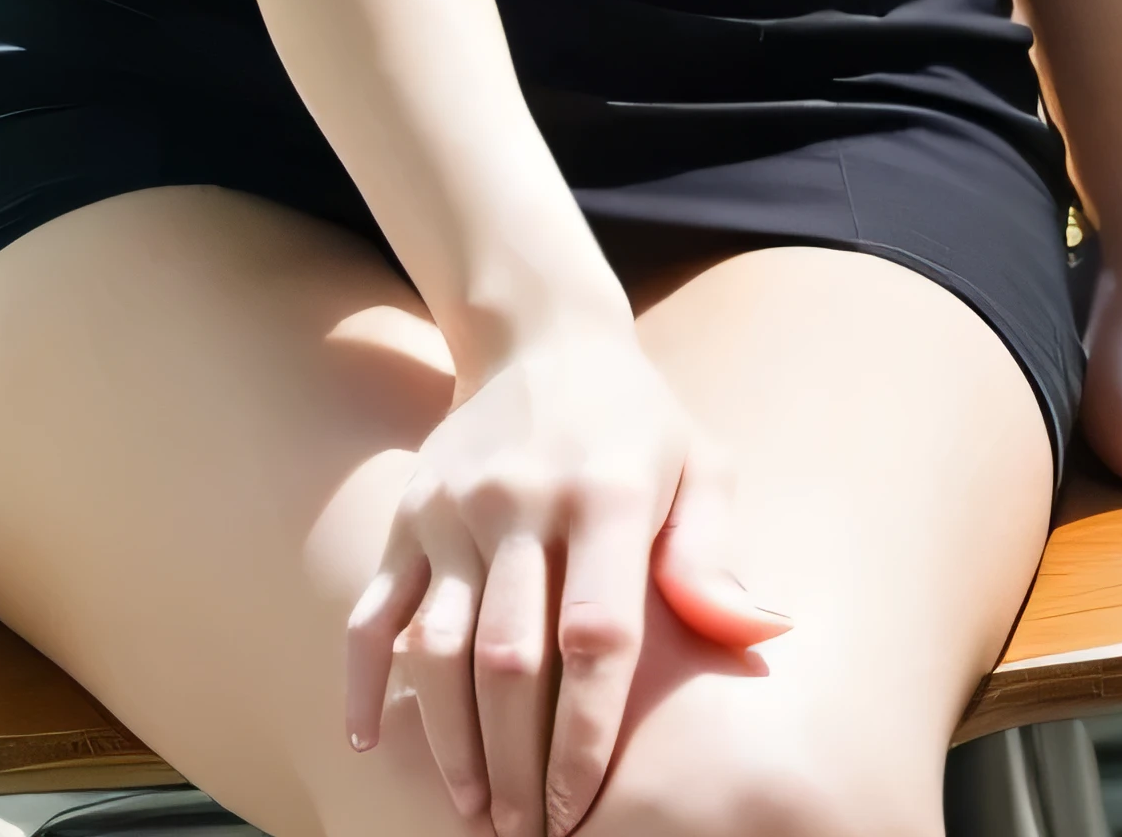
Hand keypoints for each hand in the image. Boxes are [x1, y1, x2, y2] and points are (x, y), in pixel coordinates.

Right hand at [346, 319, 787, 836]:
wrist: (542, 334)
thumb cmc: (638, 422)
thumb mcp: (700, 465)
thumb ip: (714, 556)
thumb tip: (758, 635)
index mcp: (608, 495)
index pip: (595, 638)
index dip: (585, 735)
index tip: (580, 811)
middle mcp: (523, 501)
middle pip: (509, 659)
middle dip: (517, 762)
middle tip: (526, 833)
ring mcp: (455, 507)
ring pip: (439, 646)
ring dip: (453, 741)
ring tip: (476, 809)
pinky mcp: (410, 512)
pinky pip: (375, 607)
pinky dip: (363, 680)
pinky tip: (367, 740)